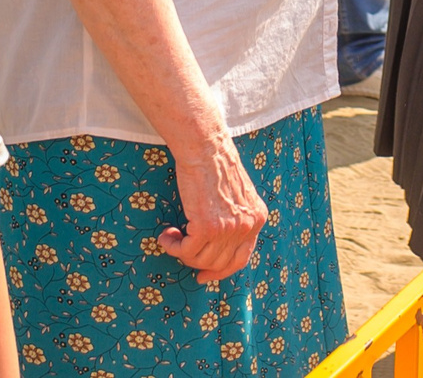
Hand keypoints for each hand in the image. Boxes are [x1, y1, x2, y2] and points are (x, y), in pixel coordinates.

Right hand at [162, 131, 268, 284]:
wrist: (206, 148)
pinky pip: (185, 252)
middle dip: (197, 263)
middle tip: (181, 253)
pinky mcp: (207, 227)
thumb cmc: (215, 165)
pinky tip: (166, 234)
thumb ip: (235, 217)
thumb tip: (219, 243)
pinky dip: (171, 246)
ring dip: (181, 253)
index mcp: (257, 218)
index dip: (221, 270)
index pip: (241, 258)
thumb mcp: (237, 194)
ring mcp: (228, 229)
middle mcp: (246, 227)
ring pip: (200, 260)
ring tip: (172, 236)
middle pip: (219, 263)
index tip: (205, 274)